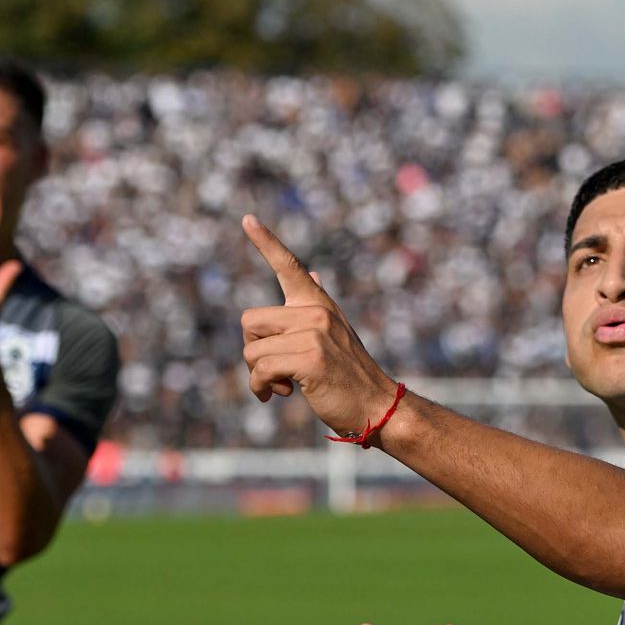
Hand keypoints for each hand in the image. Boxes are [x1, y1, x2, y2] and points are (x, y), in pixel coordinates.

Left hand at [241, 215, 399, 438]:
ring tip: (282, 385)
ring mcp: (314, 334)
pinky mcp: (310, 359)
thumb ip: (316, 304)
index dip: (265, 241)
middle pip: (249, 321)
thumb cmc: (349, 374)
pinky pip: (261, 370)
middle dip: (253, 349)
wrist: (377, 405)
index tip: (247, 218)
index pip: (288, 265)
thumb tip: (311, 274)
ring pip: (252, 351)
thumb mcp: (335, 332)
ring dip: (257, 376)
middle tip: (273, 368)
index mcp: (318, 304)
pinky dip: (261, 388)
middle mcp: (315, 313)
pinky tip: (278, 395)